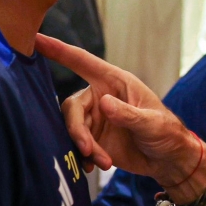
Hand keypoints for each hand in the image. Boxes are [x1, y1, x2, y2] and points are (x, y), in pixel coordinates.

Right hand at [36, 34, 204, 188]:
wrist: (169, 160)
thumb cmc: (167, 132)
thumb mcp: (153, 122)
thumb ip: (129, 114)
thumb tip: (103, 103)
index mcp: (115, 82)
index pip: (82, 62)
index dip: (59, 50)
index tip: (36, 38)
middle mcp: (101, 97)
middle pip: (71, 106)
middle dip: (76, 129)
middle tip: (87, 149)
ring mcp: (95, 119)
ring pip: (72, 128)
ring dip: (82, 147)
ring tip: (102, 162)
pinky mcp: (93, 140)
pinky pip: (76, 145)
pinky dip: (82, 157)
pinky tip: (94, 167)